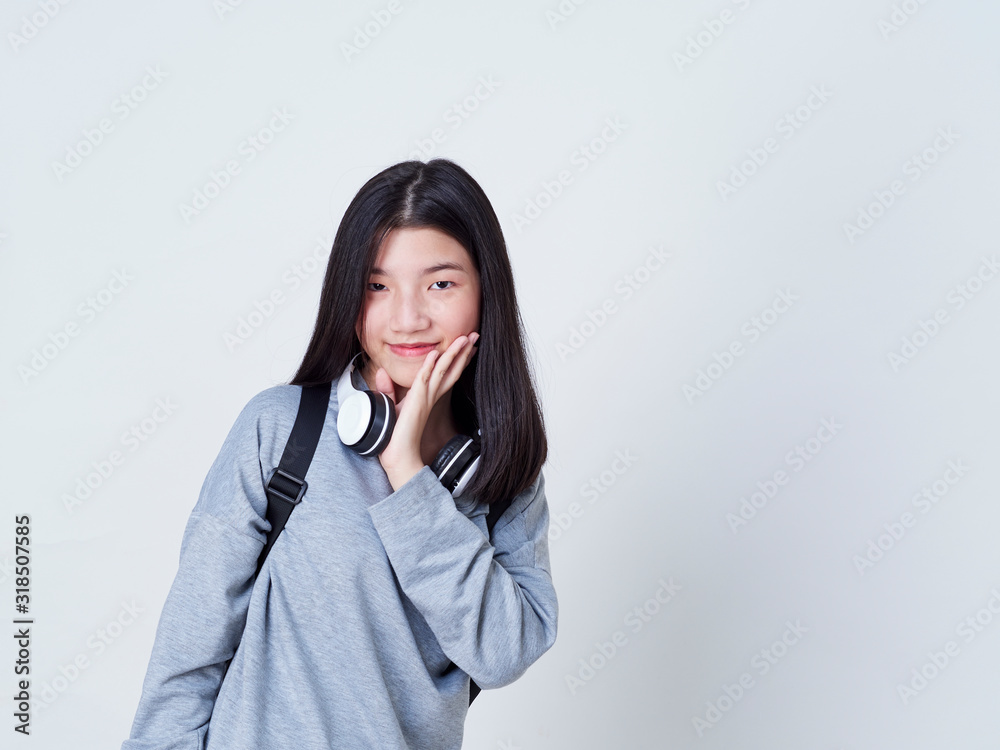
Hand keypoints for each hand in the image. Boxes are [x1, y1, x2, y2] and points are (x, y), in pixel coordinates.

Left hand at [372, 332, 479, 489]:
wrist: (398, 456)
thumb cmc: (395, 436)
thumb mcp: (390, 406)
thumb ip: (387, 388)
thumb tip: (381, 372)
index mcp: (428, 397)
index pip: (446, 374)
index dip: (458, 359)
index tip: (468, 347)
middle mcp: (431, 396)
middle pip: (451, 369)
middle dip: (464, 351)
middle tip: (475, 335)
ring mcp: (426, 398)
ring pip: (443, 370)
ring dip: (454, 353)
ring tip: (466, 338)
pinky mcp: (417, 401)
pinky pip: (425, 379)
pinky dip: (430, 365)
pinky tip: (436, 353)